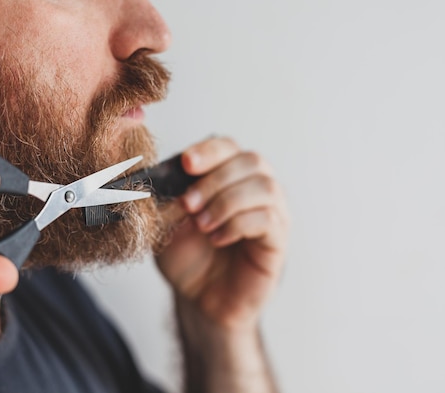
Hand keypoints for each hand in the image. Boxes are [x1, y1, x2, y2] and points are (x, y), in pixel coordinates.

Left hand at [156, 137, 288, 330]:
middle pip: (251, 161)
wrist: (200, 298)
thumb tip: (168, 179)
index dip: (209, 150)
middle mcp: (256, 189)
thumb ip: (169, 198)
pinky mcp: (278, 240)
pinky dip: (238, 224)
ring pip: (265, 186)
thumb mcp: (167, 223)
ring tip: (203, 225)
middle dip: (215, 179)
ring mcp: (272, 213)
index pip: (228, 147)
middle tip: (188, 204)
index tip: (186, 163)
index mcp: (229, 176)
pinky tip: (218, 238)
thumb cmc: (187, 256)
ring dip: (228, 202)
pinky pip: (269, 218)